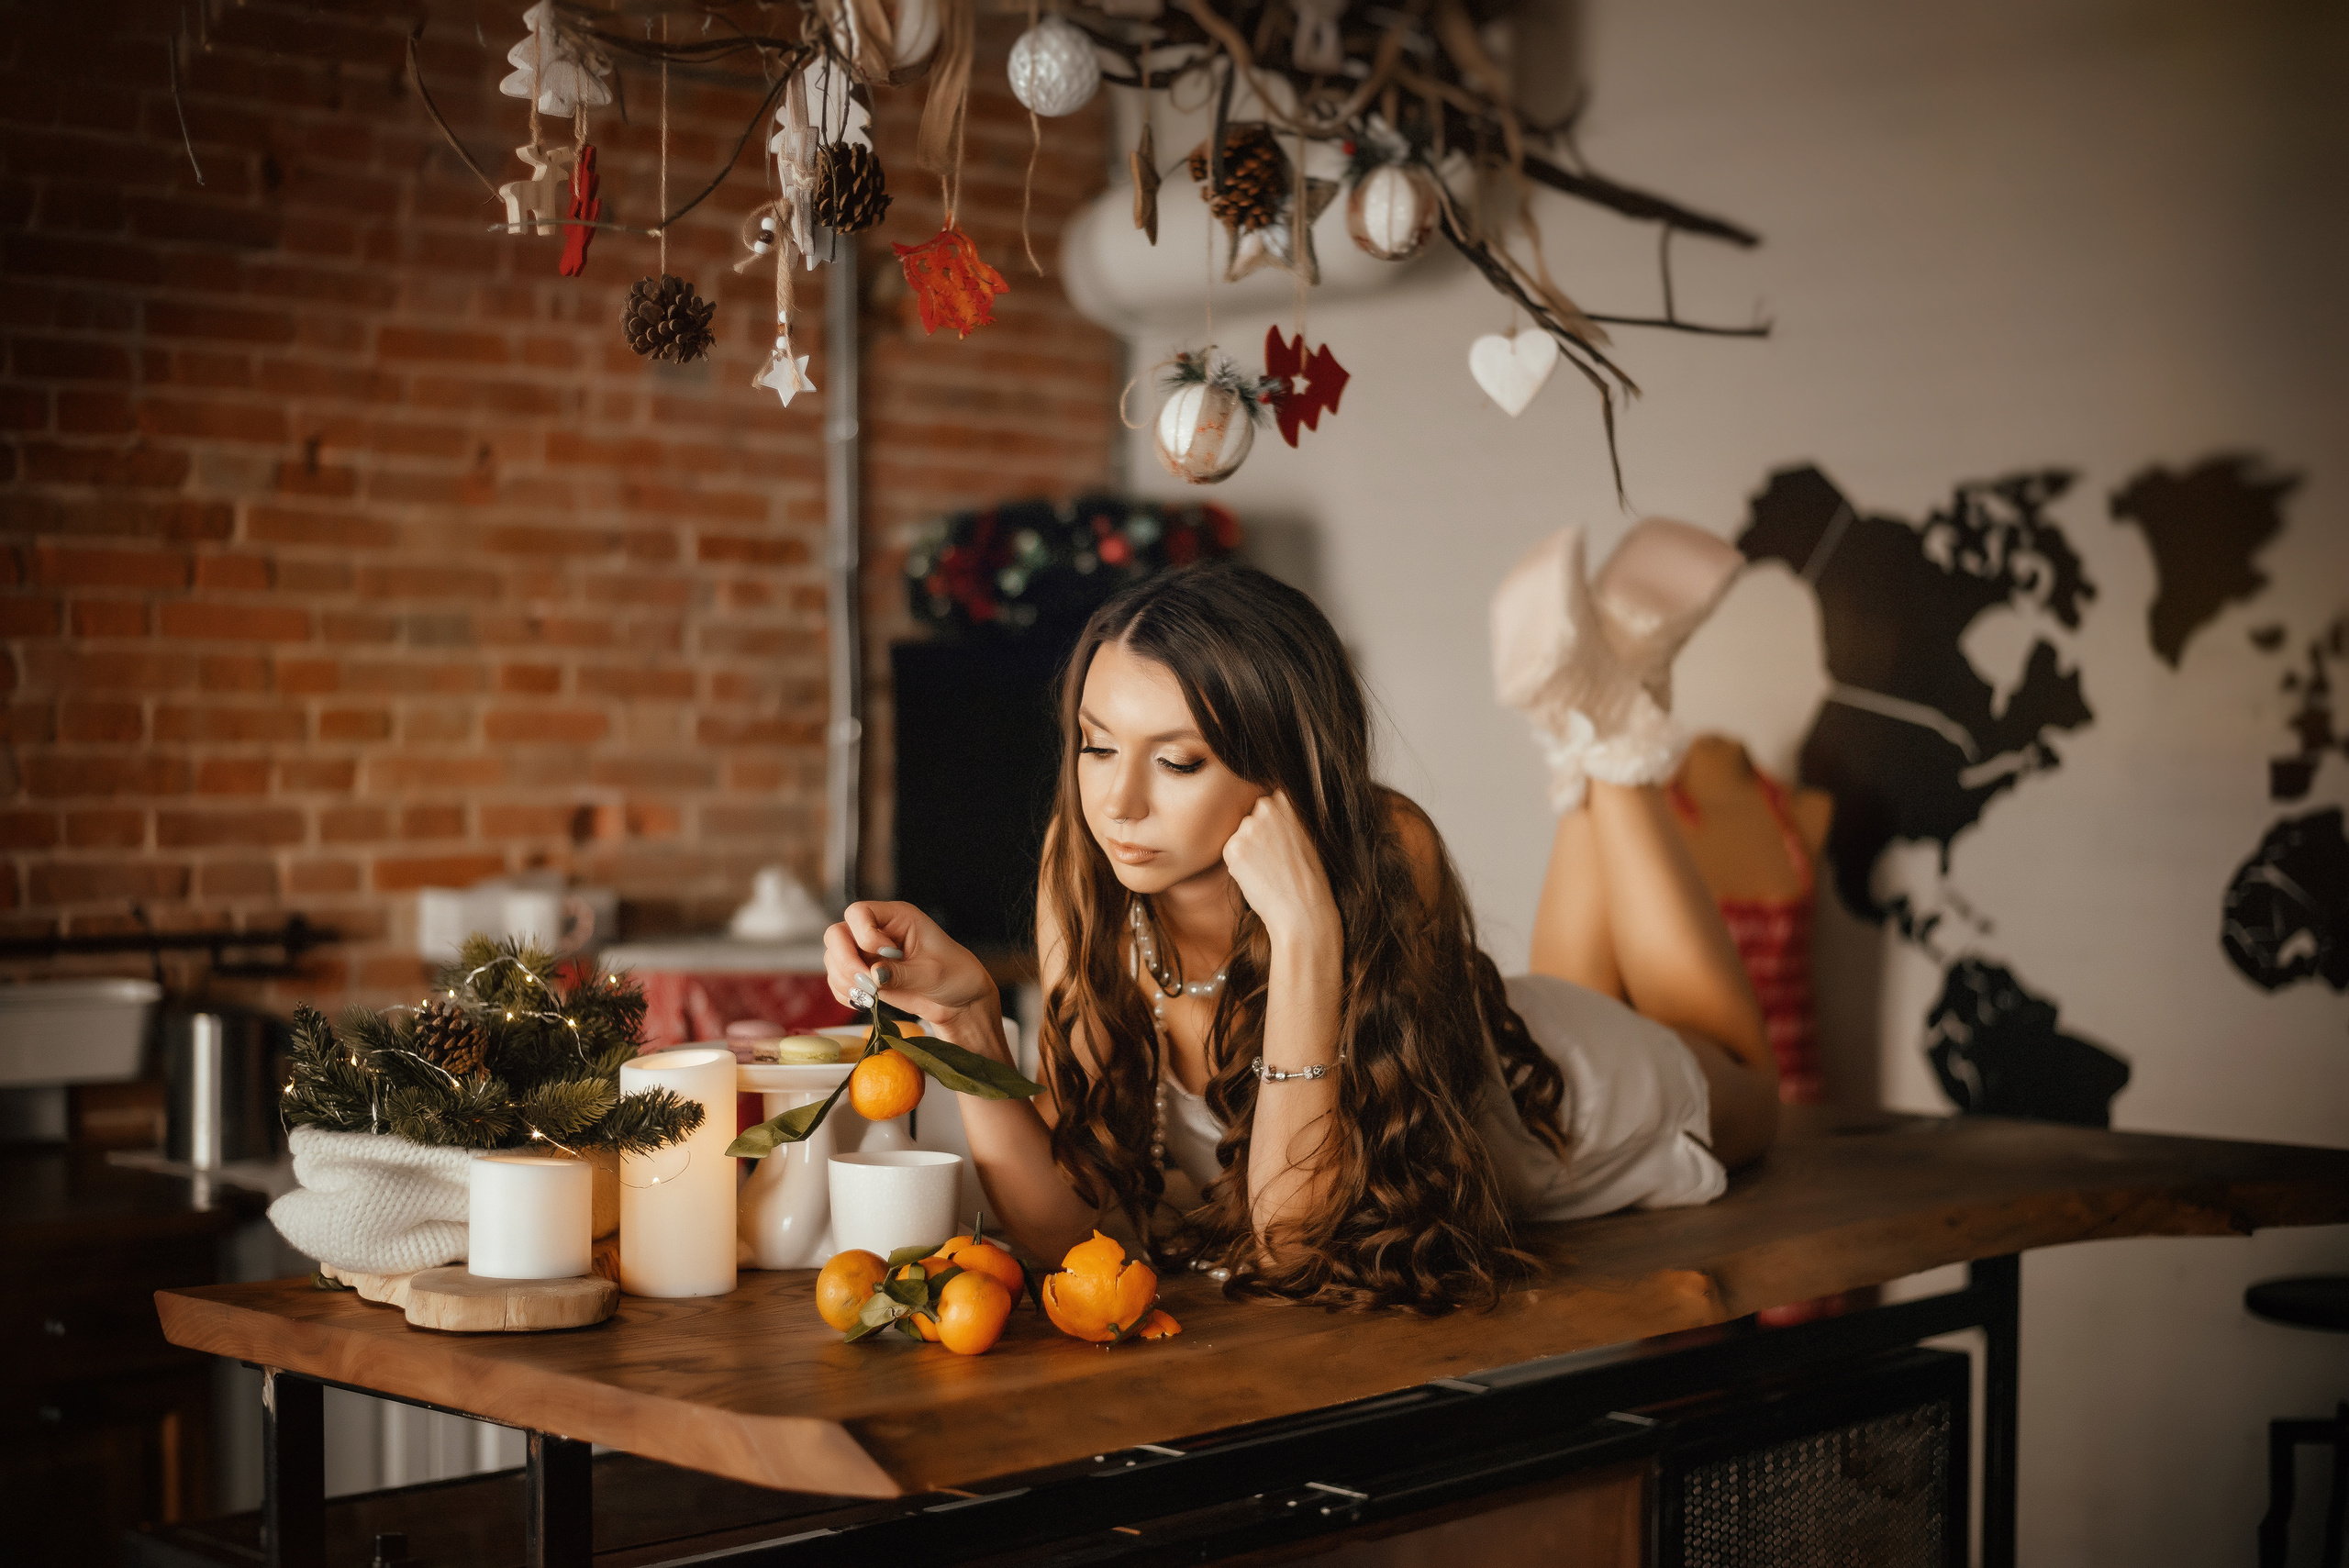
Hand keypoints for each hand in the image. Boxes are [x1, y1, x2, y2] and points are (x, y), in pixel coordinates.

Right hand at [823, 902, 997, 1035]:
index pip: (859, 912)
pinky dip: (845, 993)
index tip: (887, 954)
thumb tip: (872, 974)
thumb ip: (901, 973)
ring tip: (871, 996)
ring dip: (844, 980)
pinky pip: (838, 981)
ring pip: (833, 959)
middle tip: (868, 983)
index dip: (864, 934)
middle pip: (836, 935)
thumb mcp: (933, 973)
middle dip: (846, 961)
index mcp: (897, 917)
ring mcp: (867, 954)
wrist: (959, 1002)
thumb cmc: (955, 976)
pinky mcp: (864, 976)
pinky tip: (867, 1001)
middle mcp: (877, 932)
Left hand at [1220, 792, 1339, 950]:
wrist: (1303, 909)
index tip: (1278, 843)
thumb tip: (1262, 814)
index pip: (1263, 804)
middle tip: (1273, 860)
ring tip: (1268, 870)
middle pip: (1247, 819)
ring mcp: (1248, 827)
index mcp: (1284, 800)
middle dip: (1254, 837)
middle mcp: (1265, 807)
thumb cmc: (1308, 877)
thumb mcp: (1303, 834)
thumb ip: (1282, 819)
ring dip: (1245, 851)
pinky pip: (1229, 854)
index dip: (1268, 826)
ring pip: (1237, 837)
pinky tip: (1258, 877)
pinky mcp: (1234, 848)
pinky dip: (1238, 866)